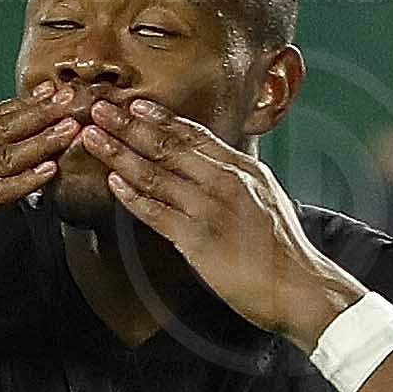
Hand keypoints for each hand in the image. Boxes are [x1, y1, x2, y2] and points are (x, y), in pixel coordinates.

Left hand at [71, 98, 360, 348]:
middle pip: (169, 146)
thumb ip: (237, 179)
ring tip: (93, 137)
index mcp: (243, 168)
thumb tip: (215, 166)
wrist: (299, 287)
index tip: (135, 104)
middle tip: (100, 107)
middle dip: (129, 125)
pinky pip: (157, 214)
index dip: (160, 118)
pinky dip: (133, 196)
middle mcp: (226, 181)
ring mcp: (211, 209)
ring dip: (119, 154)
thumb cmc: (283, 250)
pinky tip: (112, 182)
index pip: (195, 135)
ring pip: (156, 175)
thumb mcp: (266, 198)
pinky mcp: (199, 241)